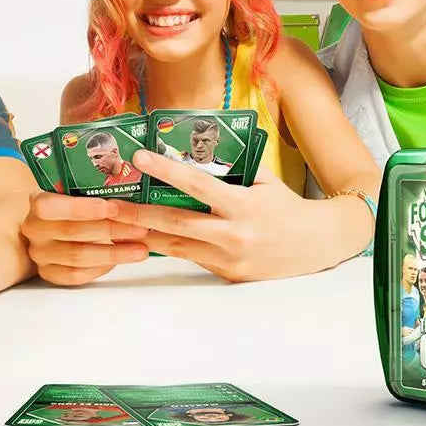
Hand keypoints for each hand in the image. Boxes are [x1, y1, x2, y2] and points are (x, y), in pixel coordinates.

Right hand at [19, 191, 148, 286]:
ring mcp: (39, 254)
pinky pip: (76, 275)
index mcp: (38, 201)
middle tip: (141, 228)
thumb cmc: (74, 204)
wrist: (54, 225)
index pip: (49, 206)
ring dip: (113, 253)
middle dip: (111, 230)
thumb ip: (92, 188)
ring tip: (140, 249)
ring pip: (78, 257)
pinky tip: (121, 259)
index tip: (113, 208)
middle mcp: (34, 229)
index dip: (81, 208)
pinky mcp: (49, 273)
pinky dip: (101, 268)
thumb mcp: (78, 190)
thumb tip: (127, 184)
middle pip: (72, 232)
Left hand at [119, 149, 371, 281]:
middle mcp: (233, 234)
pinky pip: (192, 259)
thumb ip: (231, 168)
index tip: (139, 158)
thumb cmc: (287, 206)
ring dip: (145, 236)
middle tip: (107, 207)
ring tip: (116, 226)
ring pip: (177, 247)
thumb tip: (196, 150)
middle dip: (137, 216)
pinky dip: (169, 248)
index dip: (165, 171)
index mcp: (242, 205)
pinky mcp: (228, 275)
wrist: (319, 244)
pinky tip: (147, 240)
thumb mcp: (264, 179)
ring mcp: (229, 259)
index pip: (196, 184)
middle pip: (175, 224)